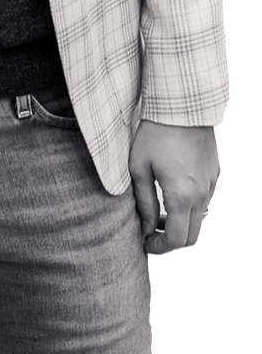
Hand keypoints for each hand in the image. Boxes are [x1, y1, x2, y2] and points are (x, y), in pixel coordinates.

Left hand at [129, 119, 219, 254]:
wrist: (181, 105)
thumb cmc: (157, 131)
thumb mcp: (139, 168)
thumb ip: (143, 202)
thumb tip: (145, 225)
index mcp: (182, 195)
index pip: (177, 239)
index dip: (160, 247)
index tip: (147, 243)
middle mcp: (201, 193)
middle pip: (192, 234)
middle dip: (171, 239)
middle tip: (152, 231)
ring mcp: (210, 183)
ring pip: (199, 217)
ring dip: (181, 221)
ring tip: (160, 210)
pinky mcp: (213, 172)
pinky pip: (204, 199)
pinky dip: (190, 205)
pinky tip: (172, 191)